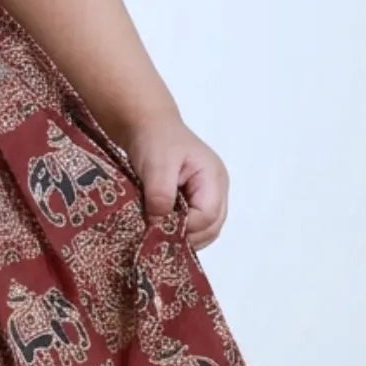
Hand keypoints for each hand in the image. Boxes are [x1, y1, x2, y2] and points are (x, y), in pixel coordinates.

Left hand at [122, 112, 227, 249]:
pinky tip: (163, 229)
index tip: (159, 229)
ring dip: (185, 236)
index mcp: (213, 177)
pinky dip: (182, 230)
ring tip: (160, 236)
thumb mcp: (156, 165)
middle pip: (213, 227)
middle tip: (159, 240)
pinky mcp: (197, 199)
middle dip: (188, 237)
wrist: (148, 125)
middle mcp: (217, 188)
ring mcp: (209, 194)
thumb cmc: (155, 139)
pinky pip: (196, 223)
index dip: (186, 228)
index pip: (209, 216)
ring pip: (206, 229)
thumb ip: (161, 195)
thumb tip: (160, 224)